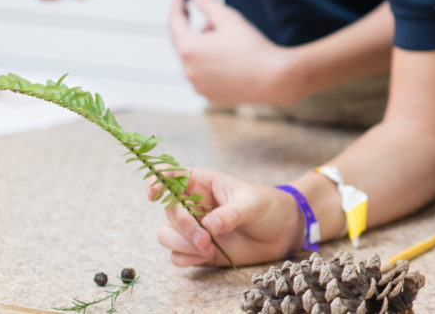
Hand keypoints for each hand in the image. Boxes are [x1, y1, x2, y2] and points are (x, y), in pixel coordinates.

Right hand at [149, 168, 299, 266]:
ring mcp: (194, 227)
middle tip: (206, 239)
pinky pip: (177, 256)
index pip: (171, 175)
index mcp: (203, 183)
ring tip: (209, 248)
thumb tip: (208, 225)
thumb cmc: (268, 207)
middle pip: (169, 212)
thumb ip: (230, 214)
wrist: (282, 231)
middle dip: (184, 228)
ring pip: (167, 236)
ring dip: (183, 245)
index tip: (153, 193)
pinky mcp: (198, 249)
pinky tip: (209, 255)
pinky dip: (188, 258)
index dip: (157, 180)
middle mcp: (193, 205)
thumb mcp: (253, 204)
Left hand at [168, 0, 296, 106]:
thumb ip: (206, 0)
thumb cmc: (253, 48)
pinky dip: (210, 65)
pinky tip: (229, 59)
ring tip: (225, 38)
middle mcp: (188, 71)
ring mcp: (199, 87)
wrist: (276, 80)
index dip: (177, 5)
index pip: (174, 22)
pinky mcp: (211, 97)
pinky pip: (204, 76)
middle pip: (183, 42)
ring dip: (203, 47)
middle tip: (211, 16)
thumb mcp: (229, 18)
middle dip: (193, 27)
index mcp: (189, 49)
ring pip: (194, 60)